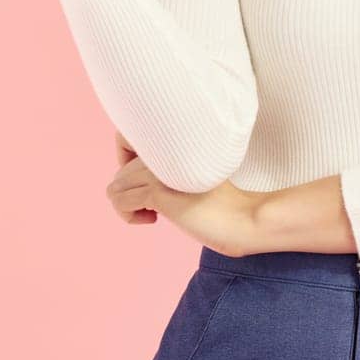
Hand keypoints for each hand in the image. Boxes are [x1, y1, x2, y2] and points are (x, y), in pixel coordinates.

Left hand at [106, 147, 260, 257]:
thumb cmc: (219, 204)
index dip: (129, 171)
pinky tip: (154, 219)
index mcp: (173, 140)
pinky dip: (129, 216)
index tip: (149, 190)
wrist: (244, 219)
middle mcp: (163, 148)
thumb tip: (122, 182)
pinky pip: (120, 203)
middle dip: (132, 195)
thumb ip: (162, 168)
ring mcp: (158, 168)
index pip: (125, 143)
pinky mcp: (157, 191)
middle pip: (121, 173)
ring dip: (128, 207)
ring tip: (154, 214)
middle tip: (156, 208)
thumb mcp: (186, 177)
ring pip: (115, 188)